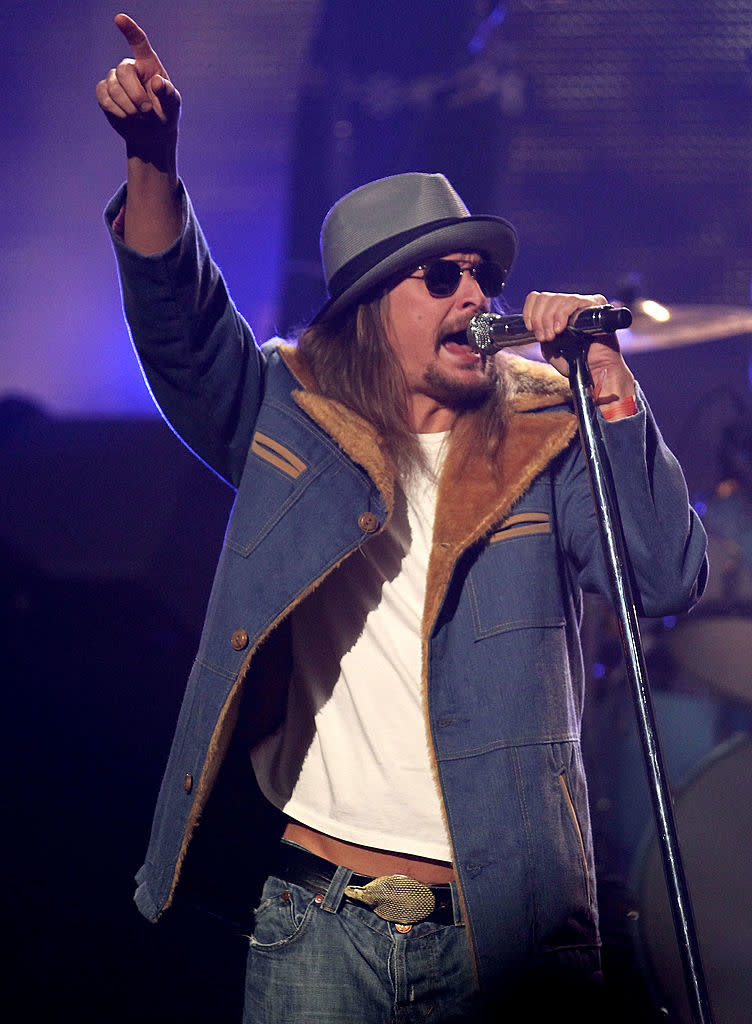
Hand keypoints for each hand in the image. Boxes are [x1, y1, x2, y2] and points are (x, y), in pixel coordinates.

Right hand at [96, 14, 180, 150]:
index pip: (138, 42)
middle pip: (124, 71)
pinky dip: (117, 111)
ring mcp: (115, 79)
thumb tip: (157, 82)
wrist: (151, 134)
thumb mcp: (173, 106)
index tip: (119, 18)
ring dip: (128, 107)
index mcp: (149, 64)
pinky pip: (104, 98)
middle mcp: (130, 68)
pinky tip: (127, 117)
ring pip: (113, 87)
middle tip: (147, 112)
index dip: (129, 30)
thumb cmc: (165, 115)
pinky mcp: (104, 92)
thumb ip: (168, 93)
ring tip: (139, 117)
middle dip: (135, 94)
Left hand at [523, 290, 635, 413]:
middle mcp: (571, 304)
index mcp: (558, 311)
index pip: (538, 298)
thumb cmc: (576, 363)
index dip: (530, 311)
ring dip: (548, 319)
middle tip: (543, 337)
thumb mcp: (550, 349)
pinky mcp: (595, 304)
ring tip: (552, 337)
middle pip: (545, 297)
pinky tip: (560, 329)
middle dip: (539, 319)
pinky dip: (562, 314)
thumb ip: (542, 335)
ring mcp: (584, 303)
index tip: (530, 328)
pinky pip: (573, 301)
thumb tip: (535, 324)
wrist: (596, 371)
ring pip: (557, 298)